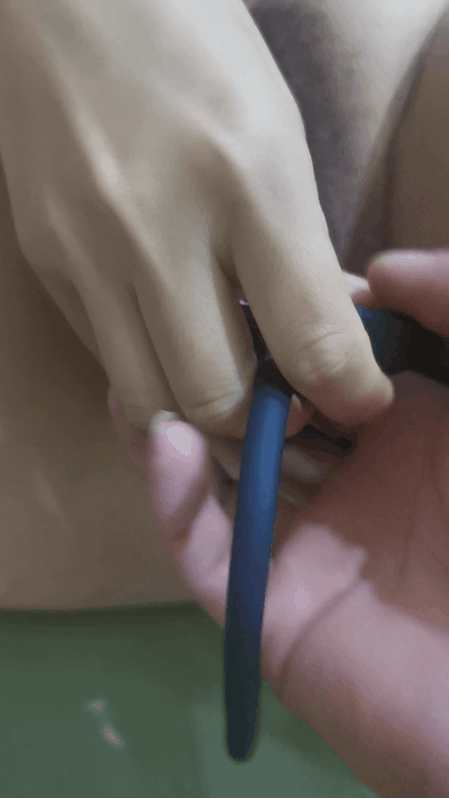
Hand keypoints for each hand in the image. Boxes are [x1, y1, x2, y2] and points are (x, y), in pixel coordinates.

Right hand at [0, 0, 390, 433]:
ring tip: (229, 387)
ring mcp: (86, 251)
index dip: (349, 393)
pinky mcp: (46, 263)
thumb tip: (327, 340)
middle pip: (217, 398)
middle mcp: (157, 227)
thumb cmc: (195, 50)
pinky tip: (172, 340)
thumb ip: (301, 250)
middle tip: (286, 402)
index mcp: (246, 179)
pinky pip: (107, 359)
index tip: (357, 399)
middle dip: (264, 422)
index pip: (311, 337)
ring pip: (151, 402)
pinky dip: (151, 373)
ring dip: (201, 416)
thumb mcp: (276, 137)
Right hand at [143, 252, 448, 796]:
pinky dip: (172, 501)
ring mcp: (303, 546)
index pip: (316, 369)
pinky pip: (205, 555)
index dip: (279, 326)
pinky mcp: (268, 610)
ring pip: (219, 482)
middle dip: (221, 372)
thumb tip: (378, 270)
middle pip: (260, 419)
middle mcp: (344, 483)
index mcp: (398, 434)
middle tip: (173, 318)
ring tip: (140, 367)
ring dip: (179, 427)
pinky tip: (163, 441)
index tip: (238, 277)